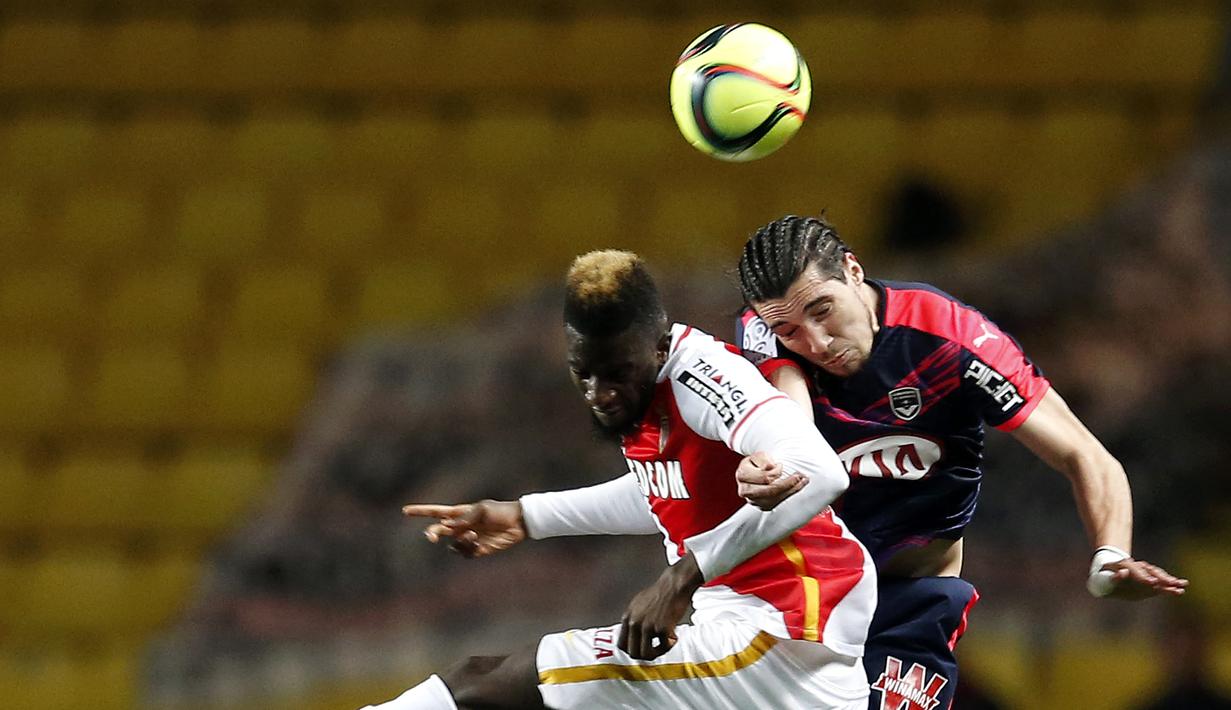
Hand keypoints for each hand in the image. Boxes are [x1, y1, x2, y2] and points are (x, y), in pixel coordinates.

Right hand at [402, 500, 526, 558]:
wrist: (517, 523)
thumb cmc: (499, 511)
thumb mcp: (482, 509)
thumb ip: (464, 518)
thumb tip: (448, 525)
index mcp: (459, 513)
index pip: (435, 512)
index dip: (420, 512)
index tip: (405, 511)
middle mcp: (461, 527)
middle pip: (438, 530)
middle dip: (432, 533)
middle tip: (431, 537)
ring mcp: (468, 539)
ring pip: (452, 545)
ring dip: (460, 541)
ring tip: (474, 535)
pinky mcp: (477, 550)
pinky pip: (465, 553)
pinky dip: (469, 549)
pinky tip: (479, 543)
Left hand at [618, 555, 702, 660]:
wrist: (674, 586)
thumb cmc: (659, 593)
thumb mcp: (637, 604)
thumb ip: (633, 620)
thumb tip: (631, 635)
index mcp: (627, 618)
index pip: (621, 644)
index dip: (631, 651)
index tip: (639, 651)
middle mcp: (635, 623)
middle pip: (633, 653)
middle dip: (645, 656)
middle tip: (655, 651)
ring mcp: (648, 627)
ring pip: (647, 654)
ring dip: (658, 652)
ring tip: (665, 643)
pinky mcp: (662, 629)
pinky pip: (664, 647)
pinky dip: (670, 644)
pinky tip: (673, 635)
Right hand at [736, 452, 807, 510]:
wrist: (760, 469)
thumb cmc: (761, 461)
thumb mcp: (761, 455)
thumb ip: (764, 459)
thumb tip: (771, 468)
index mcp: (742, 474)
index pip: (764, 477)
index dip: (776, 472)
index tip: (782, 464)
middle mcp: (745, 490)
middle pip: (769, 491)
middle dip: (787, 484)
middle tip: (800, 475)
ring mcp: (753, 500)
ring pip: (774, 499)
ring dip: (791, 490)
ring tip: (803, 480)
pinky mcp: (762, 506)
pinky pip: (777, 503)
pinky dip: (789, 494)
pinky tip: (798, 486)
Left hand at [1098, 557, 1188, 599]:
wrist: (1109, 574)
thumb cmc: (1104, 578)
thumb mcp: (1104, 579)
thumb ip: (1113, 577)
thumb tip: (1123, 572)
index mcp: (1124, 565)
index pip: (1135, 570)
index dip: (1143, 576)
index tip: (1152, 583)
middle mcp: (1137, 568)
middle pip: (1150, 571)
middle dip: (1161, 577)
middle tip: (1171, 583)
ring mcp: (1145, 573)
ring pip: (1158, 575)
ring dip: (1169, 580)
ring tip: (1181, 585)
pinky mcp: (1150, 582)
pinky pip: (1161, 583)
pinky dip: (1171, 586)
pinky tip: (1181, 589)